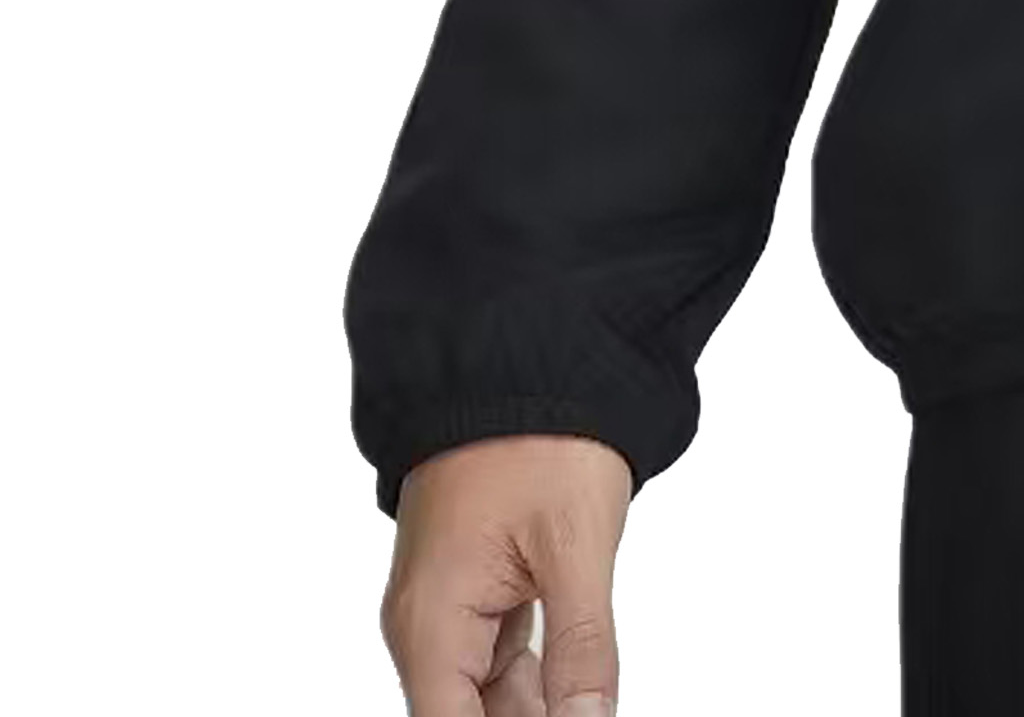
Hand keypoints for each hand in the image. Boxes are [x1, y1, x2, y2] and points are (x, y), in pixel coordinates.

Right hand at [379, 434, 632, 716]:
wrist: (525, 354)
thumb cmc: (541, 436)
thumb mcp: (576, 544)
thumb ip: (581, 646)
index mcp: (431, 623)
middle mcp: (425, 623)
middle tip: (585, 709)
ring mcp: (447, 604)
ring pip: (482, 694)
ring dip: (531, 710)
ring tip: (582, 703)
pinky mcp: (472, 585)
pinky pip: (494, 656)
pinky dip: (532, 680)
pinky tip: (572, 693)